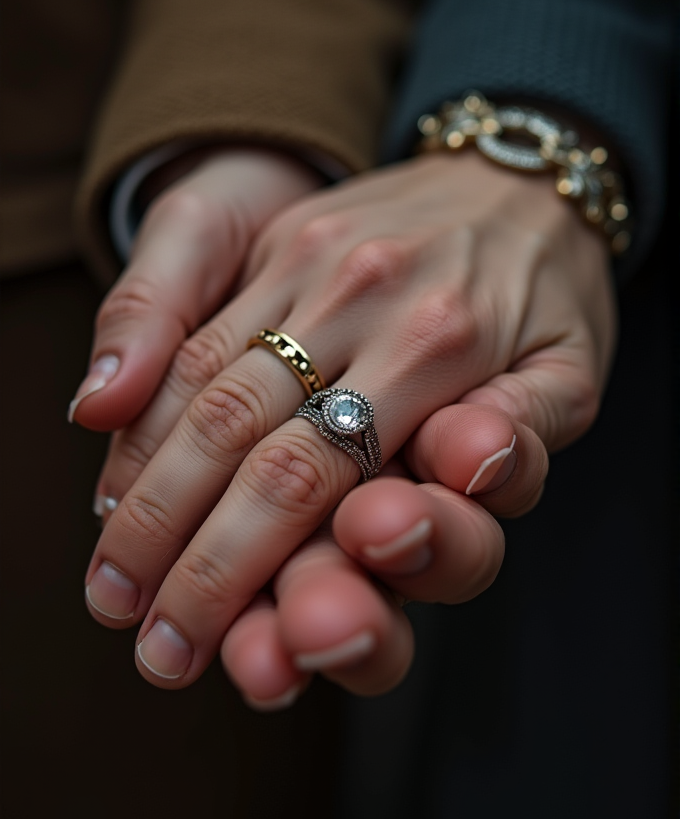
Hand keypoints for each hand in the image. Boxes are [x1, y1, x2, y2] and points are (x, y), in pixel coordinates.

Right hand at [82, 150, 615, 694]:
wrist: (522, 171)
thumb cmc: (551, 293)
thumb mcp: (574, 371)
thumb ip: (522, 432)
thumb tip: (464, 470)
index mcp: (441, 344)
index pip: (312, 478)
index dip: (237, 572)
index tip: (193, 646)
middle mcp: (363, 300)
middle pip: (241, 440)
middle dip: (177, 551)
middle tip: (136, 634)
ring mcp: (311, 265)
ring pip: (203, 386)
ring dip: (145, 488)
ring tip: (108, 573)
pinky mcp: (283, 245)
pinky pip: (199, 333)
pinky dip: (152, 410)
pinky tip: (120, 471)